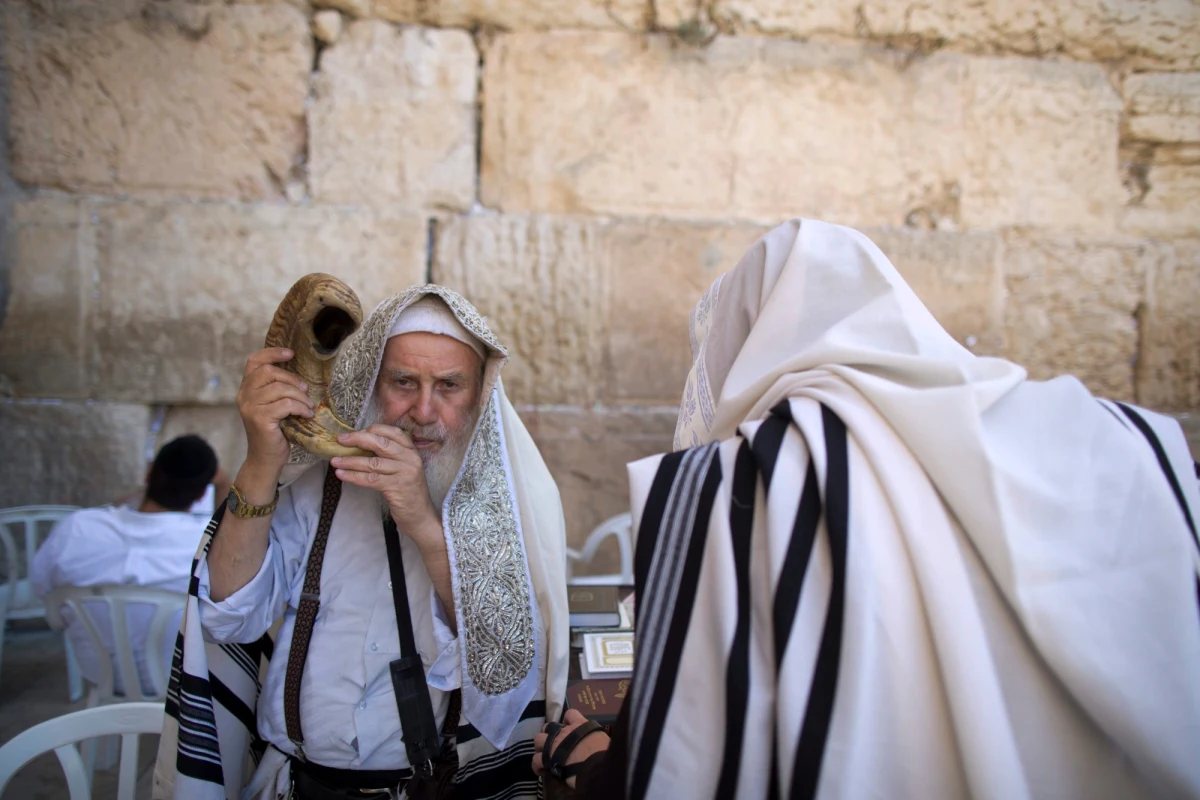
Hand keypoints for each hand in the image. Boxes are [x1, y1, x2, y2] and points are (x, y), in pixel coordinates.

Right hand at [236, 348, 312, 473]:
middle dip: (292, 378)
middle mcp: (244, 396)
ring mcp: (250, 407)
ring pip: (280, 388)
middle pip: (269, 372)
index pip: (254, 361)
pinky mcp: (260, 418)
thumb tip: (300, 374)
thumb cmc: (275, 432)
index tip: (291, 353)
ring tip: (308, 406)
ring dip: (300, 396)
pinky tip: (307, 414)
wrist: (266, 459)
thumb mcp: (274, 406)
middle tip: (305, 390)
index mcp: (246, 389)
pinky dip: (301, 407)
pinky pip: (286, 404)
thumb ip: (277, 389)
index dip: (272, 353)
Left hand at [331, 425, 439, 549]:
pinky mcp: (396, 488)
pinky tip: (341, 474)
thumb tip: (361, 444)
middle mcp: (410, 459)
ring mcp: (405, 473)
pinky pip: (370, 479)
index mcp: (411, 450)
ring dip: (350, 461)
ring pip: (372, 462)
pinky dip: (353, 476)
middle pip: (381, 443)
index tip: (354, 433)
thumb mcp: (404, 468)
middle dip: (358, 439)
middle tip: (340, 440)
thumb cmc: (408, 491)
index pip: (392, 432)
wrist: (420, 516)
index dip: (371, 429)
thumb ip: (390, 456)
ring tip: (335, 461)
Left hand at [531, 709, 610, 789]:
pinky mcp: (547, 758)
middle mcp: (564, 731)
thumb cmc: (604, 754)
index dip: (568, 720)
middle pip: (549, 726)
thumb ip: (596, 737)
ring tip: (544, 755)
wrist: (596, 767)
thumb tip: (597, 740)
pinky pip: (536, 760)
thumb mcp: (603, 739)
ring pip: (538, 739)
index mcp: (580, 725)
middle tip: (554, 744)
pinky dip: (537, 765)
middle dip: (549, 734)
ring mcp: (554, 744)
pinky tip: (541, 770)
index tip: (569, 728)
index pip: (570, 713)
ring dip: (541, 746)